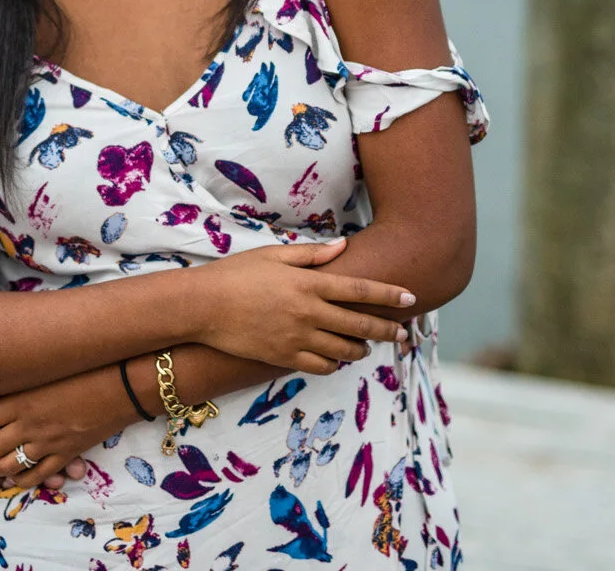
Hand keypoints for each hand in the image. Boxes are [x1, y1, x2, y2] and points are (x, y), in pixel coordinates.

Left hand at [0, 365, 132, 492]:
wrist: (123, 382)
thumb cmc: (84, 364)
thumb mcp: (43, 368)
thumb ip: (19, 377)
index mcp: (20, 400)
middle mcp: (29, 425)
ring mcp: (48, 443)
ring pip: (7, 466)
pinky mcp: (66, 454)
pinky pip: (37, 475)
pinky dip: (20, 481)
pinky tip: (9, 480)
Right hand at [192, 240, 415, 372]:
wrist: (203, 306)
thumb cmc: (236, 274)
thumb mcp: (273, 255)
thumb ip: (311, 255)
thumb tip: (343, 247)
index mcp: (308, 283)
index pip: (359, 290)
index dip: (388, 295)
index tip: (410, 299)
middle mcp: (309, 312)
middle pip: (360, 324)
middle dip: (386, 328)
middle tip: (401, 332)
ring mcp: (297, 337)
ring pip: (344, 349)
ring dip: (360, 348)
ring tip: (365, 346)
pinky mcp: (284, 357)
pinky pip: (321, 366)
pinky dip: (334, 363)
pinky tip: (336, 358)